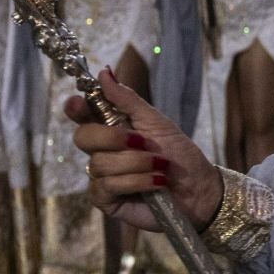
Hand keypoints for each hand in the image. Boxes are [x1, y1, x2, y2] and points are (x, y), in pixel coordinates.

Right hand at [64, 68, 222, 232]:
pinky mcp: (106, 200)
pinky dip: (136, 181)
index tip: (78, 103)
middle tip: (142, 141)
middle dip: (113, 137)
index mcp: (111, 129)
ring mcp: (101, 177)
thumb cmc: (178, 154)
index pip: (82, 115)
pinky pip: (107, 186)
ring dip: (137, 162)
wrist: (198, 188)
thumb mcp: (156, 122)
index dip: (75, 108)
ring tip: (160, 165)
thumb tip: (104, 72)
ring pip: (100, 163)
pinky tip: (156, 183)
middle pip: (83, 137)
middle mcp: (101, 152)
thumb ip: (128, 100)